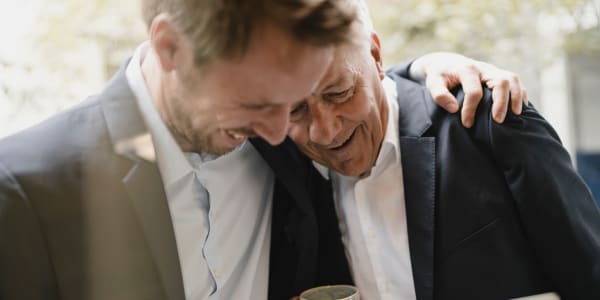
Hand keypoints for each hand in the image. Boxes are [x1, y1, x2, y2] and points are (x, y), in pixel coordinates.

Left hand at [410, 52, 527, 127]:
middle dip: (501, 102)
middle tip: (497, 121)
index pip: (474, 91)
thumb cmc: (439, 75)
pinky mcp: (499, 74)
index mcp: (467, 69)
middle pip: (501, 81)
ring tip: (515, 115)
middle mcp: (484, 68)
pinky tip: (518, 109)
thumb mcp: (433, 82)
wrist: (446, 63)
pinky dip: (520, 94)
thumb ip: (439, 94)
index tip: (466, 123)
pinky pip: (516, 81)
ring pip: (512, 79)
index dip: (471, 109)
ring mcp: (493, 70)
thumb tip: (454, 109)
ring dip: (516, 97)